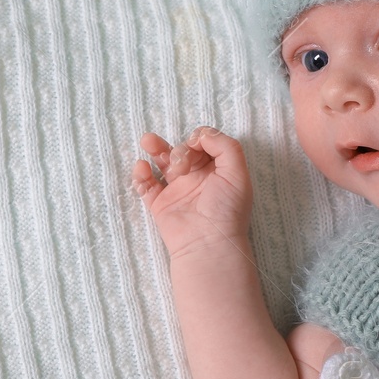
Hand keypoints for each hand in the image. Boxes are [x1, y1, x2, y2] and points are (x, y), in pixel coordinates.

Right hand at [130, 126, 252, 260]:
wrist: (208, 243)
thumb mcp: (237, 172)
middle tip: (180, 163)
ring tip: (147, 141)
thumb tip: (201, 135)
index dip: (198, 139)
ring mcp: (178, 191)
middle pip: (182, 149)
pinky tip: (142, 169)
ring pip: (162, 162)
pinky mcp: (160, 204)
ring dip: (154, 148)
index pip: (204, 143)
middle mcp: (198, 178)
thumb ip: (225, 146)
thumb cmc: (227, 209)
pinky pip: (146, 185)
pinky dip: (141, 175)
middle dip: (179, 149)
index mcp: (218, 170)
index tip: (195, 147)